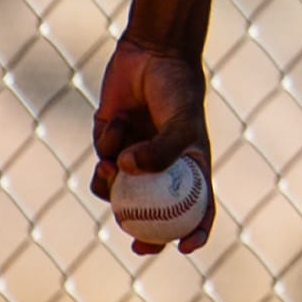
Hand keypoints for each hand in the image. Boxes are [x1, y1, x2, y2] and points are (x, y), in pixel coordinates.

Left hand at [91, 35, 215, 254]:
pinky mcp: (111, 147)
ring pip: (121, 194)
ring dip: (113, 187)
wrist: (152, 55)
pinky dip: (106, 150)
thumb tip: (127, 173)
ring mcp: (136, 160)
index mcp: (191, 166)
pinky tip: (117, 124)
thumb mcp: (182, 122)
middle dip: (148, 234)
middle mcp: (164, 168)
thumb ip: (162, 151)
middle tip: (140, 245)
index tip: (186, 246)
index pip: (199, 207)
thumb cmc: (178, 89)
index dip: (196, 231)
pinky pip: (102, 166)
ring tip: (112, 166)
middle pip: (156, 214)